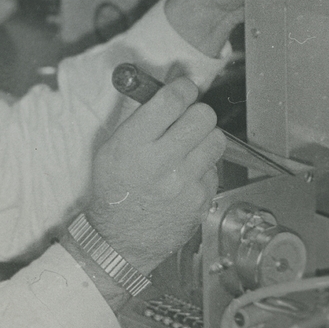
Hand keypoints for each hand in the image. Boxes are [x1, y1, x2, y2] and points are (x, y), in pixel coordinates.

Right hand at [85, 76, 225, 274]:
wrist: (120, 240)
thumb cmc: (114, 191)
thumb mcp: (111, 149)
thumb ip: (141, 118)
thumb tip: (169, 87)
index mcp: (132, 145)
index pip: (171, 100)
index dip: (183, 87)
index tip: (185, 88)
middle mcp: (160, 162)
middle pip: (202, 115)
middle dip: (197, 112)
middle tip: (189, 118)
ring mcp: (184, 183)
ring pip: (216, 139)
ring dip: (205, 137)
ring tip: (190, 146)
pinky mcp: (201, 199)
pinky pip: (215, 168)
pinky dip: (204, 167)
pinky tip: (187, 174)